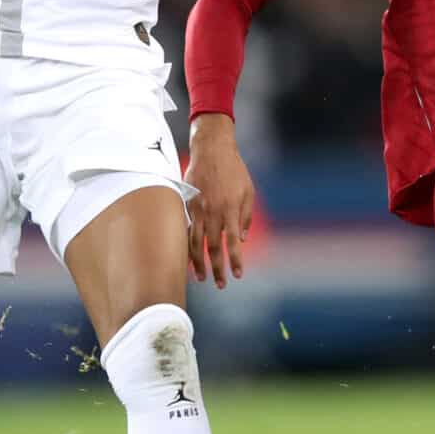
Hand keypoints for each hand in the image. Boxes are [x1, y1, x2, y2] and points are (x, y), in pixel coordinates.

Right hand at [185, 114, 255, 287]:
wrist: (211, 148)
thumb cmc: (234, 169)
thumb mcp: (248, 191)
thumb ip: (245, 216)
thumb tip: (241, 239)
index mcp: (230, 210)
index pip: (232, 243)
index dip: (234, 261)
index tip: (237, 275)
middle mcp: (213, 213)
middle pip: (212, 248)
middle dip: (216, 269)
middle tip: (219, 284)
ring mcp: (198, 210)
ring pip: (195, 243)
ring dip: (198, 263)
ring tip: (201, 277)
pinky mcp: (187, 205)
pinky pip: (186, 230)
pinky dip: (187, 246)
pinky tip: (188, 257)